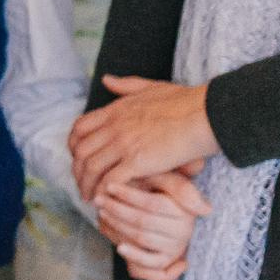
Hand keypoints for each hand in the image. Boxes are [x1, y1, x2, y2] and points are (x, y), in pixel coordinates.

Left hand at [70, 76, 219, 201]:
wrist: (205, 115)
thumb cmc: (185, 102)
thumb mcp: (150, 86)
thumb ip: (125, 85)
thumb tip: (106, 79)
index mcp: (115, 111)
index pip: (80, 128)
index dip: (74, 145)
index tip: (77, 158)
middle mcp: (114, 127)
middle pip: (81, 151)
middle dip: (77, 170)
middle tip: (81, 182)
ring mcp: (124, 144)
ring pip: (91, 168)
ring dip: (87, 184)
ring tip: (90, 197)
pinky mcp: (138, 161)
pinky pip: (111, 180)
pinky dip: (104, 191)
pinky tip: (105, 200)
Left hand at [96, 163, 209, 279]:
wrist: (164, 212)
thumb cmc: (160, 191)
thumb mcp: (165, 180)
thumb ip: (167, 179)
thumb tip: (193, 198)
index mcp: (184, 210)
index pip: (153, 204)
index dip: (129, 195)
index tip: (109, 186)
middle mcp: (183, 231)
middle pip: (144, 222)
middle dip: (117, 210)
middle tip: (98, 200)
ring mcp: (175, 247)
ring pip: (142, 239)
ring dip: (118, 227)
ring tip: (102, 214)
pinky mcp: (165, 259)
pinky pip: (151, 264)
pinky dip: (135, 257)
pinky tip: (119, 247)